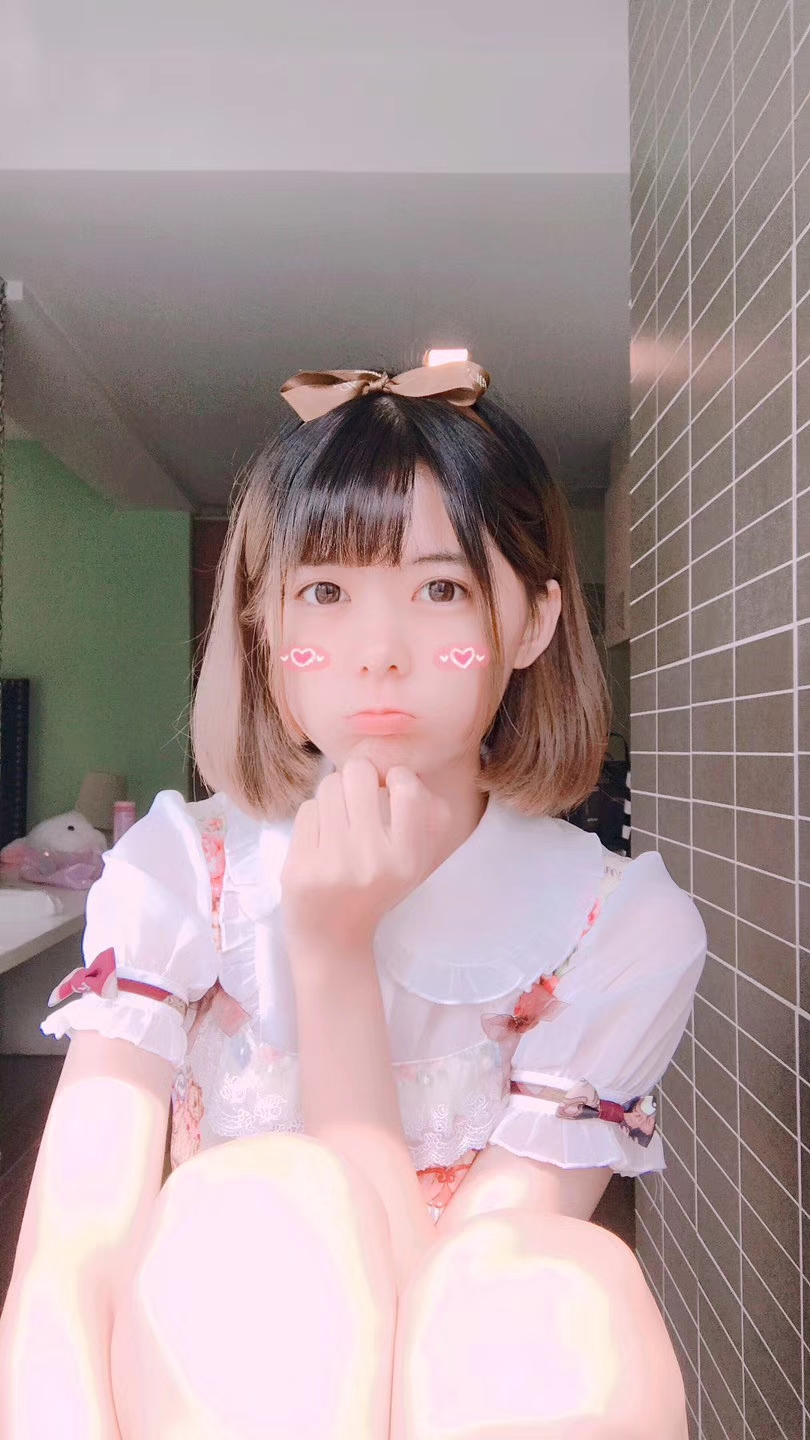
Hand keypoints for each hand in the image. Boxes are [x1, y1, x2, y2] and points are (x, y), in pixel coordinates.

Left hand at [280, 756, 453, 960]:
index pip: (408, 790)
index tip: (390, 789)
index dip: (396, 777)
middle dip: (358, 777)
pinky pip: (306, 810)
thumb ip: (421, 816)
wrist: (333, 939)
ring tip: (338, 822)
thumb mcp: (412, 861)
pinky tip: (320, 842)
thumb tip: (396, 769)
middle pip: (359, 774)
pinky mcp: (300, 867)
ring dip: (333, 797)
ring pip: (328, 787)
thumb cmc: (374, 889)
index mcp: (407, 859)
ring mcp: (333, 864)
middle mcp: (372, 861)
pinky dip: (314, 818)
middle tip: (358, 798)